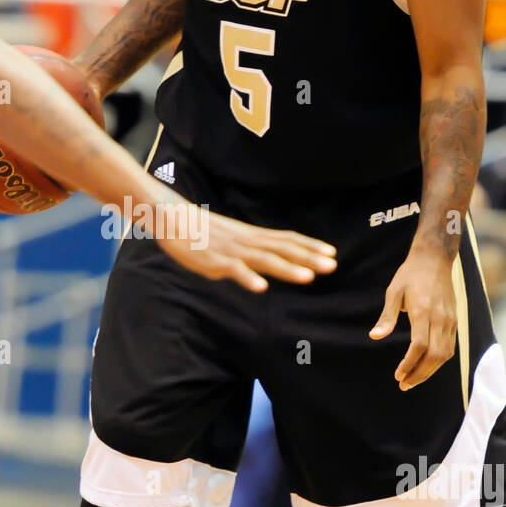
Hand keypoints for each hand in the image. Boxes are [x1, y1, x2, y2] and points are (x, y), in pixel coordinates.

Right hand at [153, 205, 336, 292]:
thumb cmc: (203, 231)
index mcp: (252, 235)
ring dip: (287, 269)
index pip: (286, 239)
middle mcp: (247, 241)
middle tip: (332, 266)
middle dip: (308, 258)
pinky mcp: (214, 261)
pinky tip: (260, 287)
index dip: (309, 246)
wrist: (173, 218)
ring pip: (264, 260)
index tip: (332, 254)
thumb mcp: (233, 237)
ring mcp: (232, 251)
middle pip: (282, 249)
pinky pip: (234, 270)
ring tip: (308, 278)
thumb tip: (270, 259)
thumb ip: (251, 247)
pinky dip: (247, 278)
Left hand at [369, 247, 456, 389]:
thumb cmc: (410, 274)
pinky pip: (450, 346)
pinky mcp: (455, 320)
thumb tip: (375, 336)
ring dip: (430, 371)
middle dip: (420, 374)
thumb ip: (387, 316)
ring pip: (445, 354)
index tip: (398, 375)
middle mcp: (440, 318)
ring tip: (413, 379)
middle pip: (435, 355)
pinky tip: (426, 366)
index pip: (419, 346)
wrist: (435, 258)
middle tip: (404, 385)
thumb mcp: (393, 291)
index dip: (409, 364)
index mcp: (423, 311)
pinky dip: (439, 360)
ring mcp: (450, 320)